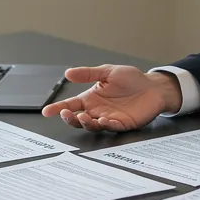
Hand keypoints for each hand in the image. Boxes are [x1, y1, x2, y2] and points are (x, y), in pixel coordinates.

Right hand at [41, 65, 180, 131]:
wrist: (153, 86)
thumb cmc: (131, 79)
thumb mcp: (107, 72)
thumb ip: (88, 74)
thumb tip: (68, 73)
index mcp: (91, 98)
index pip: (71, 105)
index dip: (58, 108)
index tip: (47, 111)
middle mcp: (97, 110)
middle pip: (78, 119)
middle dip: (70, 118)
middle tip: (66, 114)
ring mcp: (109, 118)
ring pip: (92, 126)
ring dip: (86, 123)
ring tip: (85, 117)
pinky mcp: (122, 124)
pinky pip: (112, 127)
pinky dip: (106, 125)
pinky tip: (103, 120)